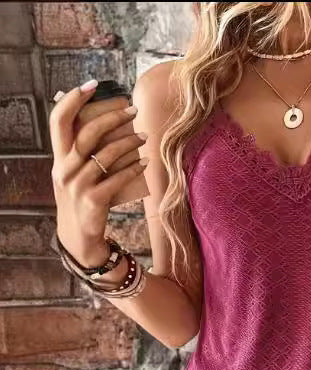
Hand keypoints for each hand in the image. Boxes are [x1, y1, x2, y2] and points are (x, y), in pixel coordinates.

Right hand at [49, 80, 148, 266]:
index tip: (93, 85)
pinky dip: (133, 168)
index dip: (72, 99)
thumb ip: (82, 154)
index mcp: (58, 158)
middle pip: (87, 133)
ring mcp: (77, 186)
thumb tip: (105, 125)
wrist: (79, 238)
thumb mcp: (75, 175)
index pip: (59, 120)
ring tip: (144, 136)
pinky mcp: (94, 201)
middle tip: (133, 109)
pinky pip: (117, 178)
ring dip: (128, 142)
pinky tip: (145, 162)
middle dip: (112, 117)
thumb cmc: (82, 200)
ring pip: (106, 155)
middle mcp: (64, 169)